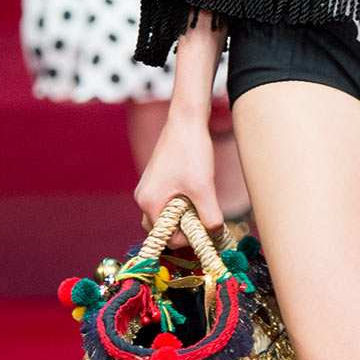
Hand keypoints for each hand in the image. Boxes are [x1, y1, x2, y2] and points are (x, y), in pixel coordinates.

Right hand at [134, 106, 223, 246]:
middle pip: (163, 229)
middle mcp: (143, 198)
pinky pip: (165, 202)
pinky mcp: (156, 181)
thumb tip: (216, 235)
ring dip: (183, 216)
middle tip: (202, 214)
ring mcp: (148, 189)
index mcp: (149, 203)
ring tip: (199, 201)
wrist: (186, 121)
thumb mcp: (204, 188)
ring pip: (165, 216)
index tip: (207, 226)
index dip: (190, 237)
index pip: (168, 238)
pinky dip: (180, 204)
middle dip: (184, 228)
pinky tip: (194, 191)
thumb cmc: (192, 152)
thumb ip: (210, 216)